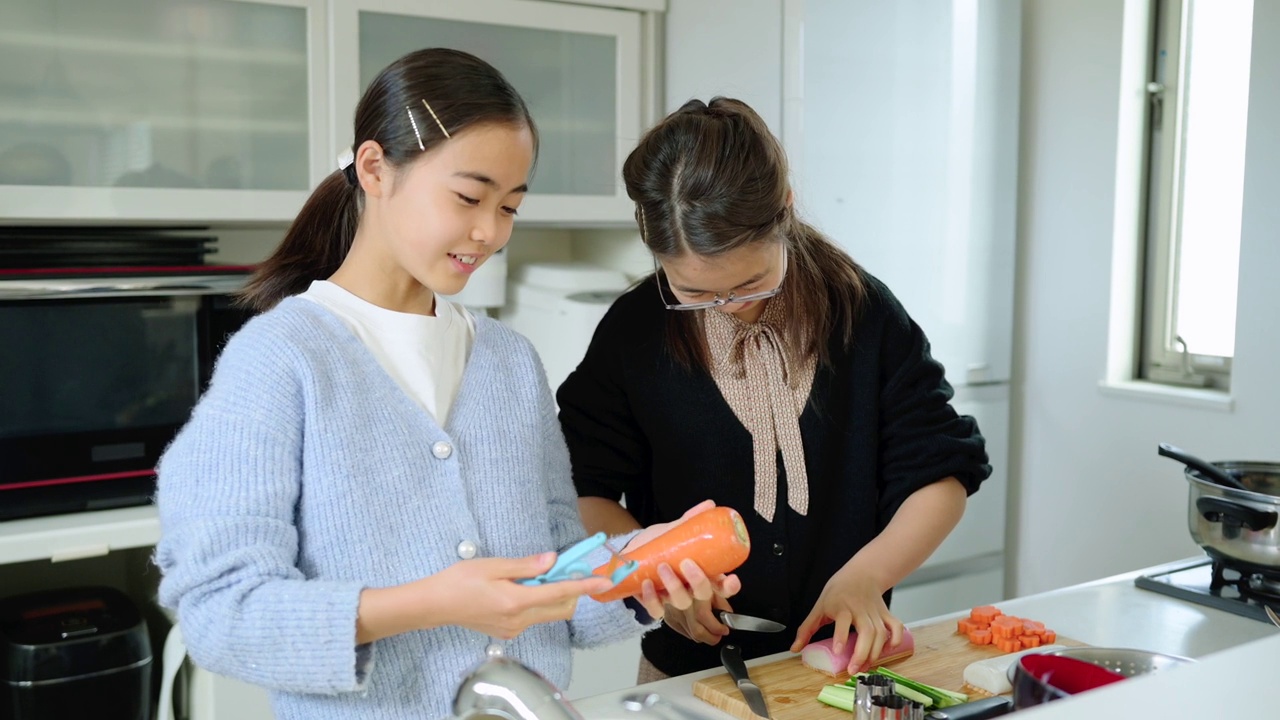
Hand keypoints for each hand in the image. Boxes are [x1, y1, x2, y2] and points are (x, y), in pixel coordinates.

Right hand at [428, 552, 613, 638]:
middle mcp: (519, 621)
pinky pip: (533, 617)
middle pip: (560, 609)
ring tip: (534, 575)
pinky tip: (520, 588)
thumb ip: (526, 565)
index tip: (603, 582)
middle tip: (564, 568)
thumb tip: (553, 561)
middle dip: (570, 590)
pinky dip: (538, 602)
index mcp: (516, 602)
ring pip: (548, 613)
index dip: (584, 586)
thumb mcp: (493, 565)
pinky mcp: (508, 632)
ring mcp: (514, 630)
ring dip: (552, 595)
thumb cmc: (460, 580)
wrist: (435, 605)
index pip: (559, 593)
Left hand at [623, 500, 741, 631]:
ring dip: (674, 587)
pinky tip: (647, 584)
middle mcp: (690, 590)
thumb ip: (690, 520)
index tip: (732, 578)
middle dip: (698, 582)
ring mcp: (672, 598)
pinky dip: (652, 599)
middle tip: (687, 563)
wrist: (634, 552)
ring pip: (681, 603)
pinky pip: (656, 610)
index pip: (723, 587)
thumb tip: (709, 505)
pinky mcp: (654, 603)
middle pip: (703, 596)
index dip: (730, 587)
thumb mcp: (674, 531)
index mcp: (702, 574)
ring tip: (663, 567)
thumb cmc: (661, 544)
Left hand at [788, 567, 904, 673]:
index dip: (841, 636)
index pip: (843, 621)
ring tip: (865, 666)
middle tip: (853, 669)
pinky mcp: (886, 614)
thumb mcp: (818, 606)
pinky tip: (887, 650)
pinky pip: (895, 627)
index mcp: (841, 606)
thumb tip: (795, 648)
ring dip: (875, 653)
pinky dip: (895, 639)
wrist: (860, 574)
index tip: (839, 651)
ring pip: (880, 633)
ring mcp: (875, 612)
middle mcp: (860, 609)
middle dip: (862, 653)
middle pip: (867, 631)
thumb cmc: (837, 591)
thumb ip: (807, 629)